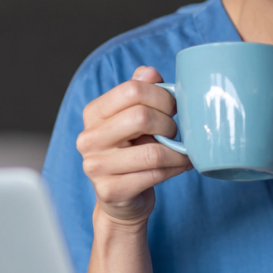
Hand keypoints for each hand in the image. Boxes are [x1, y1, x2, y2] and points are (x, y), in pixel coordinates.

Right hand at [76, 66, 191, 225]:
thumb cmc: (132, 151)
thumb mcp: (134, 118)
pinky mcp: (110, 191)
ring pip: (152, 151)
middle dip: (169, 123)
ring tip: (183, 151)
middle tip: (175, 131)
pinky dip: (175, 168)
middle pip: (141, 116)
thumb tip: (150, 72)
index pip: (132, 89)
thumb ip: (141, 91)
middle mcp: (89, 138)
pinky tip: (181, 165)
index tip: (173, 107)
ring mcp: (96, 166)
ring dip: (177, 151)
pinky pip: (154, 175)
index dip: (161, 96)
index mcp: (94, 113)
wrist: (122, 199)